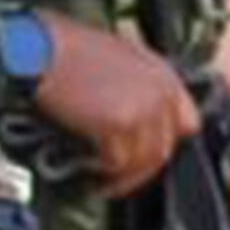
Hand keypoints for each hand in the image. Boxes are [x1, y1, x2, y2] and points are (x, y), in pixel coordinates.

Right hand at [26, 13, 195, 197]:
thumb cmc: (66, 50)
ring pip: (145, 162)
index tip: (147, 154)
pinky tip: (90, 172)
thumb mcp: (118, 58)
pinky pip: (119, 163)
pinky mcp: (119, 124)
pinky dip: (104, 172)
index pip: (187, 122)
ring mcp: (143, 109)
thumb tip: (134, 120)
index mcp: (162, 73)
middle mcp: (159, 91)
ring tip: (104, 182)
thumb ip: (138, 88)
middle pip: (164, 148)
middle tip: (120, 176)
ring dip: (124, 177)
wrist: (42, 48)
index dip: (164, 141)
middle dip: (141, 168)